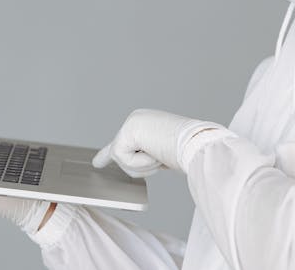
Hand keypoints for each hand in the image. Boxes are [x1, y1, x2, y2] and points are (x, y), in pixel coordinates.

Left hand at [91, 108, 224, 177]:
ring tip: (162, 153)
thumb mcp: (163, 156)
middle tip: (158, 155)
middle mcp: (136, 120)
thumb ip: (146, 160)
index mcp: (146, 125)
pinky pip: (124, 159)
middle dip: (136, 164)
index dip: (106, 155)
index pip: (122, 142)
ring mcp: (130, 123)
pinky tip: (156, 152)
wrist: (197, 143)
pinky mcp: (127, 131)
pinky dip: (141, 163)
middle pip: (121, 156)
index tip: (97, 163)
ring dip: (144, 165)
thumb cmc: (188, 150)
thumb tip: (136, 173)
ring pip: (122, 160)